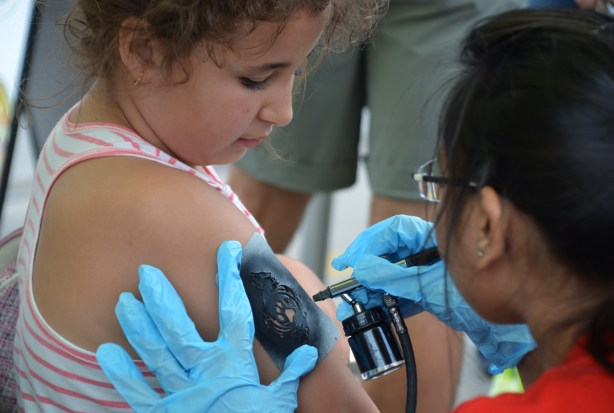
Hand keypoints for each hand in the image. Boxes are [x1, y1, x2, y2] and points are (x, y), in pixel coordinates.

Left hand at [96, 241, 316, 411]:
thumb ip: (290, 375)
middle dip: (163, 300)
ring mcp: (183, 393)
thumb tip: (309, 352)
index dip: (230, 280)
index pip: (235, 313)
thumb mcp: (280, 402)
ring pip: (156, 353)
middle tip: (146, 273)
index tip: (226, 251)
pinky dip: (122, 373)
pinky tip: (106, 352)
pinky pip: (138, 391)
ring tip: (123, 301)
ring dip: (139, 327)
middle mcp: (207, 373)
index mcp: (236, 365)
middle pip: (180, 330)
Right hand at [333, 215, 535, 373]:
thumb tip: (362, 269)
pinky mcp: (427, 289)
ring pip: (390, 272)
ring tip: (355, 300)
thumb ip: (394, 277)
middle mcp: (427, 250)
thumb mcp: (430, 285)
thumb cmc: (480, 295)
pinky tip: (373, 306)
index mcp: (431, 238)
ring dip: (371, 286)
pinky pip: (400, 289)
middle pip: (386, 252)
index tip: (350, 261)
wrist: (510, 322)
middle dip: (365, 267)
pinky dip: (385, 298)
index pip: (391, 232)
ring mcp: (427, 269)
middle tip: (347, 282)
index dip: (367, 243)